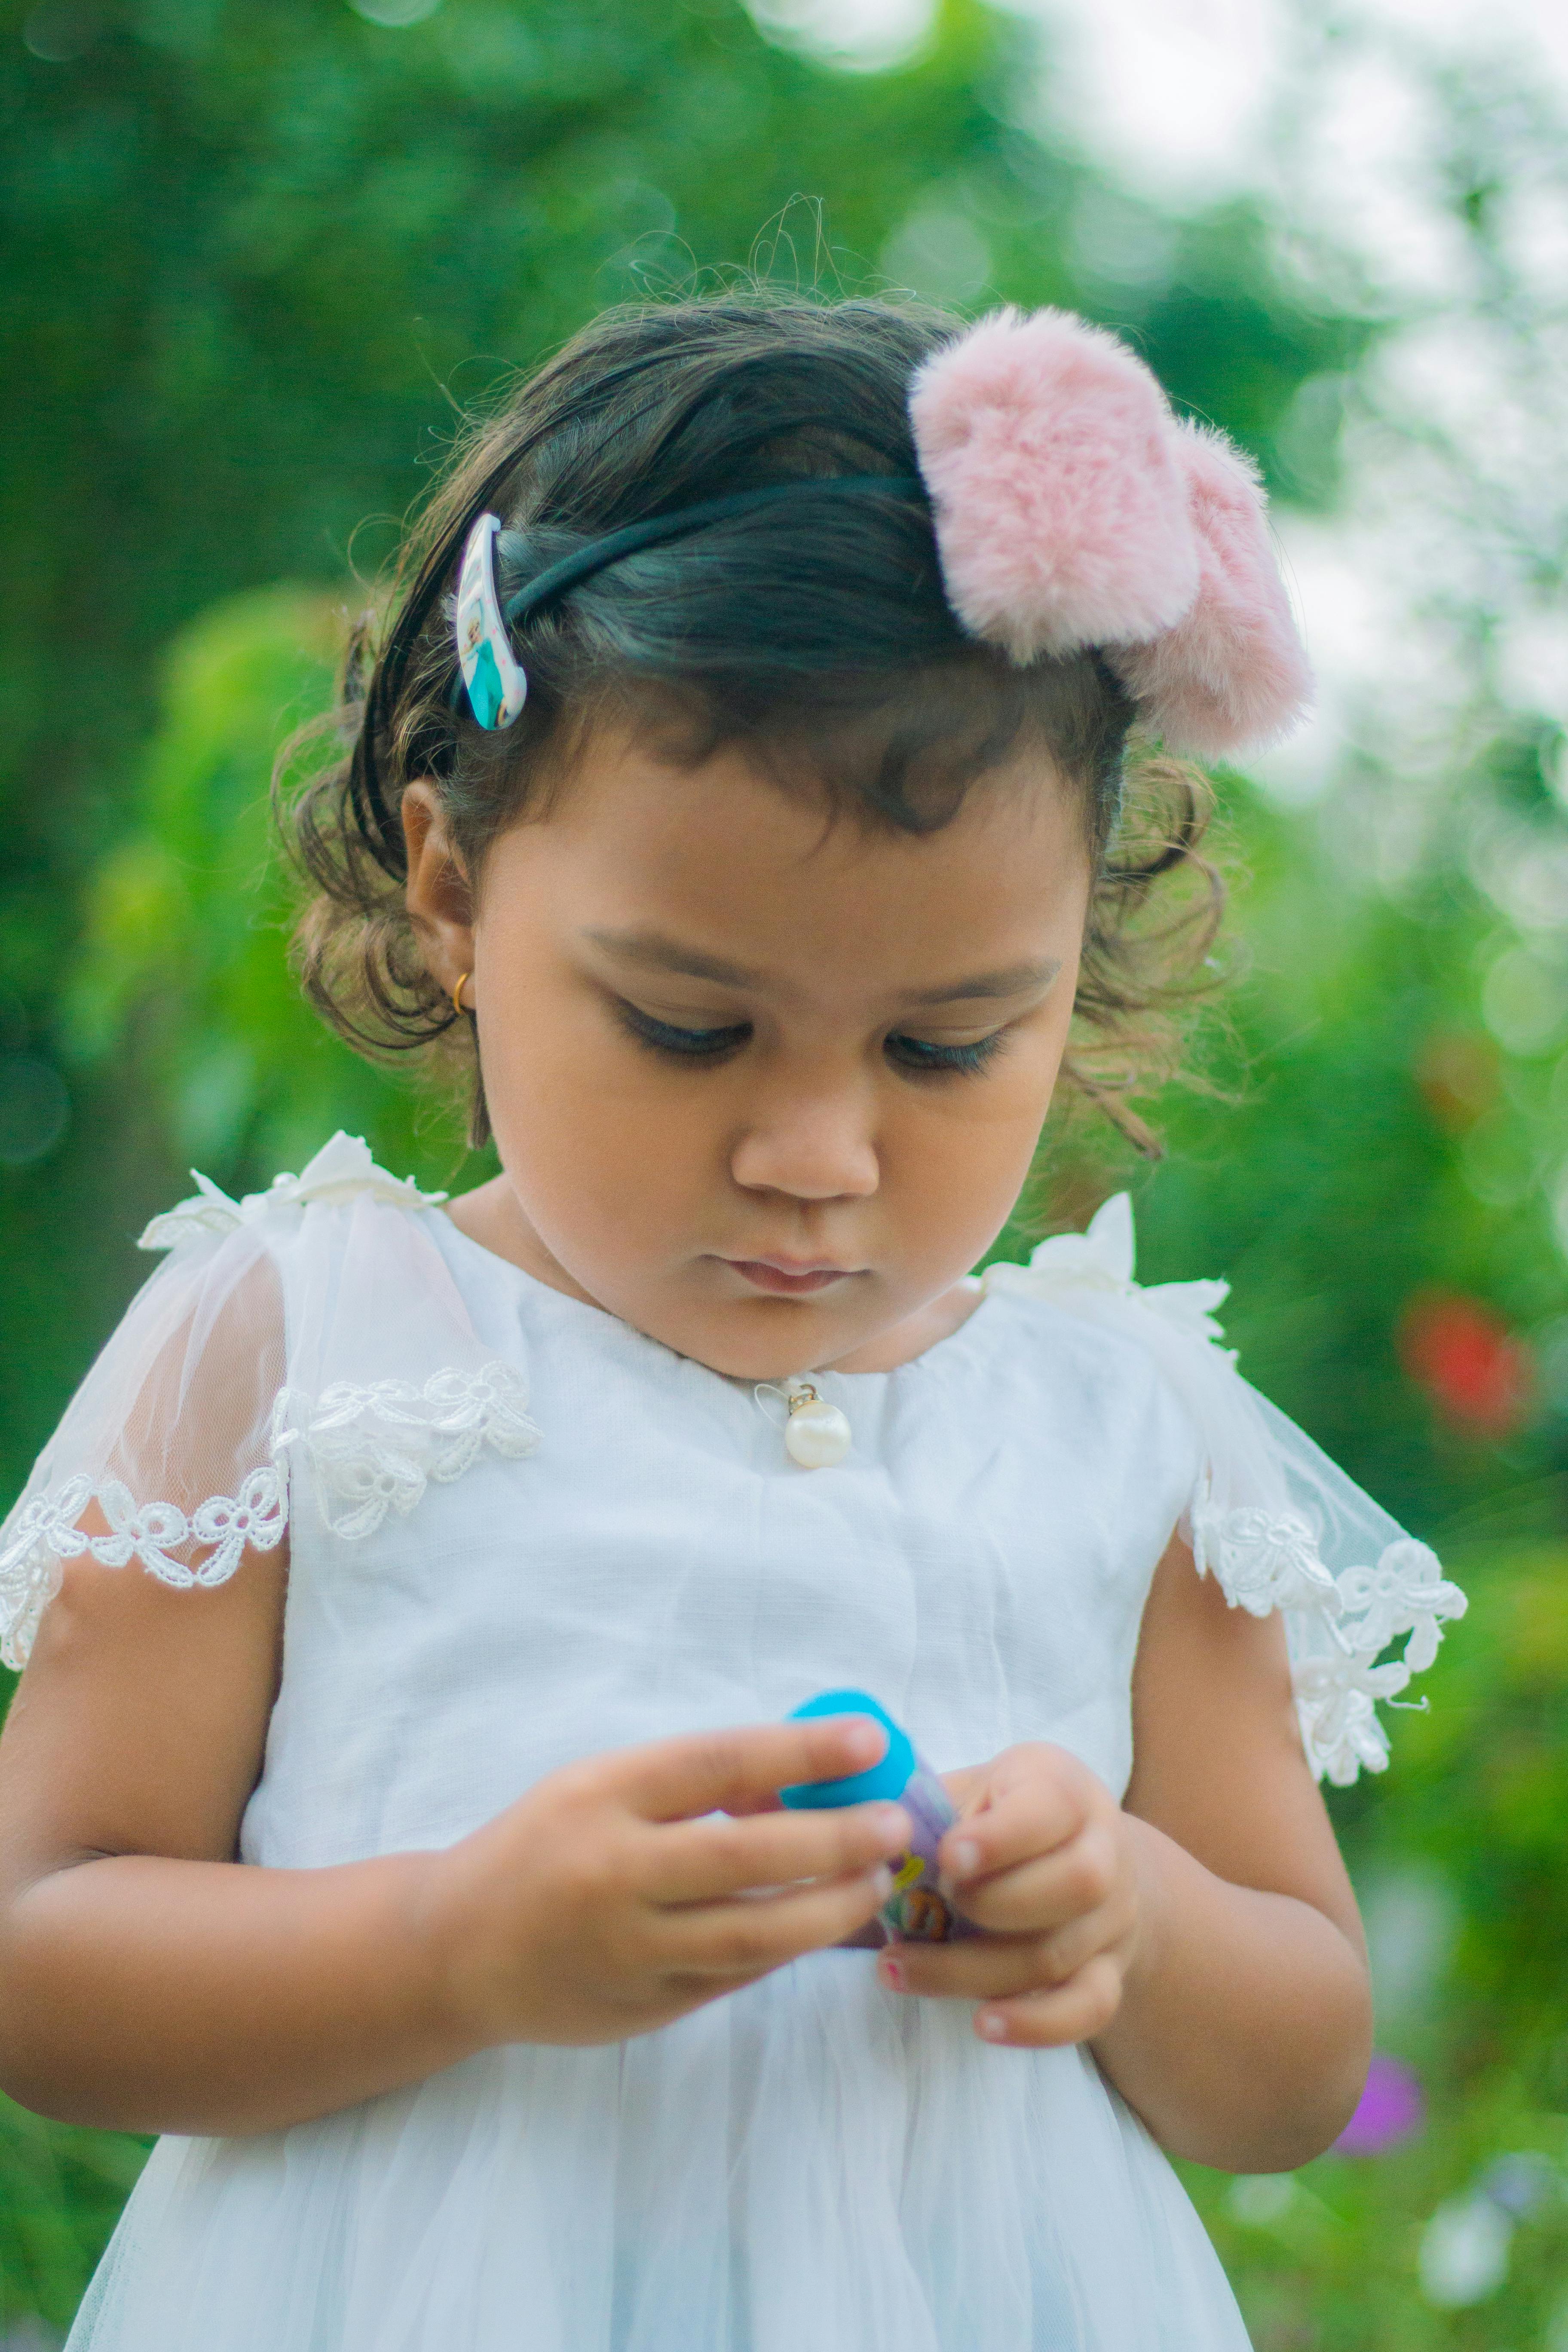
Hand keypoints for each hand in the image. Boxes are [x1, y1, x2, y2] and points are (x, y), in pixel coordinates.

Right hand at [424, 1718, 910, 2049]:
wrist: (455, 1950)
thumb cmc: (543, 1846)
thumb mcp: (598, 1787)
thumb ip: (688, 1786)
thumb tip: (796, 1778)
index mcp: (600, 1797)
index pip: (715, 1763)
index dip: (799, 1751)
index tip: (870, 1740)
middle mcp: (613, 1873)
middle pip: (745, 1856)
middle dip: (835, 1839)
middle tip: (897, 1823)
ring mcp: (629, 1949)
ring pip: (754, 1932)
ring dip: (831, 1906)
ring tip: (879, 1879)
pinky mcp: (645, 2007)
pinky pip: (736, 1973)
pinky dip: (789, 1946)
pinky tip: (825, 1920)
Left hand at [876, 1742, 1139, 2048]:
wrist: (1086, 1853)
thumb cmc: (1003, 1814)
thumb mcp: (973, 1789)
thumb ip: (926, 1806)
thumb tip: (855, 1833)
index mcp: (1065, 1788)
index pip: (1051, 1807)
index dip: (1000, 1838)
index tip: (947, 1857)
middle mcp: (1104, 1849)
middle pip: (1073, 1884)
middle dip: (993, 1902)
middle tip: (932, 1904)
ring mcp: (1112, 1917)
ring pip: (1058, 1954)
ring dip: (973, 1970)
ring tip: (897, 1969)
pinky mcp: (1110, 1972)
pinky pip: (1088, 2008)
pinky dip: (1037, 2024)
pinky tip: (983, 2024)